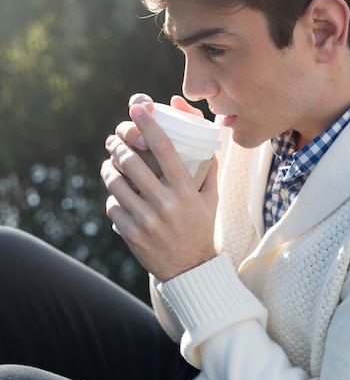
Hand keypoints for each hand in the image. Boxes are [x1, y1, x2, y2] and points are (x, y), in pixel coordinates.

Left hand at [101, 102, 217, 281]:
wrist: (191, 270)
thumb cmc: (201, 229)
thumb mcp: (211, 200)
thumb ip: (208, 171)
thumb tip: (206, 142)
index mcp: (187, 190)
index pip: (165, 149)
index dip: (149, 125)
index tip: (138, 109)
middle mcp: (166, 203)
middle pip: (133, 162)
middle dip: (118, 145)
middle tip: (114, 139)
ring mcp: (147, 220)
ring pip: (116, 182)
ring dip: (109, 168)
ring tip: (109, 164)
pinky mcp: (132, 234)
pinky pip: (112, 206)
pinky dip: (113, 197)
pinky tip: (116, 195)